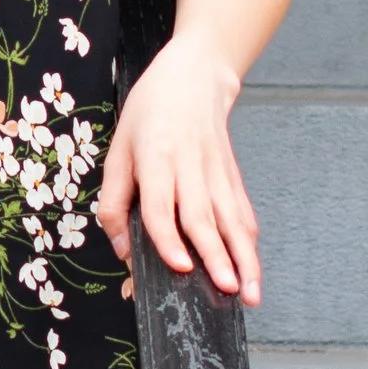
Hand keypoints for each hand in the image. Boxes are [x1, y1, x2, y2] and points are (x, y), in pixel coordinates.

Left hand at [95, 37, 260, 305]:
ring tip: (251, 292)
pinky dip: (249, 241)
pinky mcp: (232, 176)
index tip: (179, 266)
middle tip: (227, 290)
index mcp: (155, 159)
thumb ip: (115, 200)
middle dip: (217, 257)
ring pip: (232, 219)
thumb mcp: (118, 148)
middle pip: (204, 217)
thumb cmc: (150, 111)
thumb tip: (122, 247)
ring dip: (244, 257)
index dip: (169, 238)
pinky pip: (242, 211)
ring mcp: (216, 172)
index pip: (162, 205)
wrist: (193, 76)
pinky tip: (253, 266)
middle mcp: (189, 167)